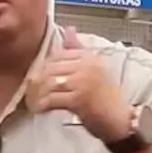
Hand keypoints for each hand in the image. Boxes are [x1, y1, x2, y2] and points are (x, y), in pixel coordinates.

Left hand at [25, 27, 133, 142]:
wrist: (120, 122)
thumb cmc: (107, 100)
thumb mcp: (95, 71)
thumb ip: (79, 51)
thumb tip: (69, 29)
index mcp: (92, 57)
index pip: (59, 54)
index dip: (46, 67)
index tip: (39, 78)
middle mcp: (88, 66)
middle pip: (51, 67)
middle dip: (38, 80)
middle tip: (30, 90)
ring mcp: (84, 81)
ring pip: (49, 82)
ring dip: (38, 93)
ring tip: (33, 100)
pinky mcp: (79, 99)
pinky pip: (52, 98)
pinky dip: (43, 104)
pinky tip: (40, 108)